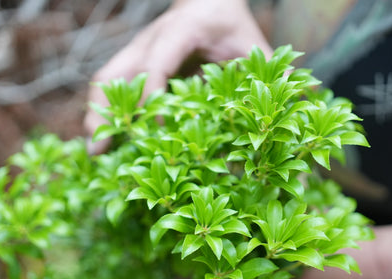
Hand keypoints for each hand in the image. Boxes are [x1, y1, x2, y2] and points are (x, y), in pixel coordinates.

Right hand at [84, 0, 272, 153]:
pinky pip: (111, 84)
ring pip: (106, 79)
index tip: (154, 130)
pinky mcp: (134, 60)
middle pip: (116, 72)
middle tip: (99, 148)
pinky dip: (103, 110)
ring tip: (94, 151)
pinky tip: (105, 137)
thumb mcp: (254, 46)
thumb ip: (268, 76)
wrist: (209, 0)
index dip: (153, 96)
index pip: (159, 63)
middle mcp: (151, 39)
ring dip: (97, 113)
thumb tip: (296, 108)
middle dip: (106, 111)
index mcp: (182, 30)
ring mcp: (138, 49)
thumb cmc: (231, 25)